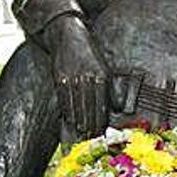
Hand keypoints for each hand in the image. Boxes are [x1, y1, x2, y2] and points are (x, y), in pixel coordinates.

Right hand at [46, 15, 109, 140]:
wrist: (68, 35)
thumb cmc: (88, 54)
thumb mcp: (103, 68)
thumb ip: (110, 88)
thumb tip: (117, 108)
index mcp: (101, 77)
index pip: (102, 107)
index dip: (101, 123)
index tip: (102, 135)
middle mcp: (88, 79)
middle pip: (89, 110)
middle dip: (91, 127)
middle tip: (92, 141)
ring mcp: (72, 80)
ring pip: (76, 108)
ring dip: (79, 124)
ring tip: (81, 136)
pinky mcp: (59, 79)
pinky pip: (64, 101)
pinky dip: (68, 113)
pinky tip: (70, 122)